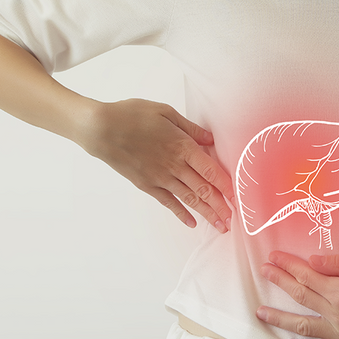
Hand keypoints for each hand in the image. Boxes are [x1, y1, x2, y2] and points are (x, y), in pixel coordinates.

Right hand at [78, 98, 232, 231]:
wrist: (101, 128)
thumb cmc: (132, 115)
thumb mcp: (165, 112)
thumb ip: (191, 128)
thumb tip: (210, 140)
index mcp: (182, 146)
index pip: (211, 170)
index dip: (226, 185)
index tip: (237, 196)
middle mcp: (174, 165)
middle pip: (203, 189)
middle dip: (220, 206)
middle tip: (233, 219)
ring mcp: (160, 177)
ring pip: (189, 199)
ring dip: (206, 213)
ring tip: (220, 226)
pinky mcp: (146, 184)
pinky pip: (168, 202)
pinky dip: (181, 213)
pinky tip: (192, 223)